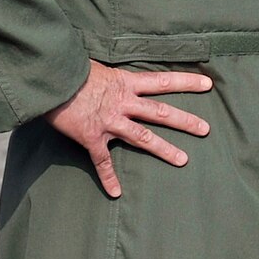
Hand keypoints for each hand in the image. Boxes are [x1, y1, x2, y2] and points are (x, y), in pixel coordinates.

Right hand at [46, 60, 212, 198]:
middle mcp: (123, 103)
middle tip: (206, 129)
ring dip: (164, 149)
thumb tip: (114, 74)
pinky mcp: (92, 138)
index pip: (163, 81)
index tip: (208, 85)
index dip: (186, 82)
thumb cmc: (71, 69)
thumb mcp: (98, 66)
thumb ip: (112, 75)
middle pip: (161, 112)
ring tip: (184, 160)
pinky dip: (109, 178)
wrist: (49, 81)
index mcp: (127, 82)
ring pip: (143, 138)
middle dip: (186, 121)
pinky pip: (103, 162)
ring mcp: (110, 122)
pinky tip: (116, 193)